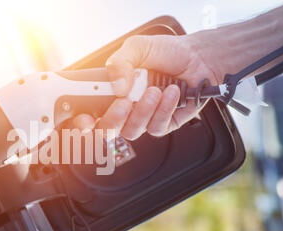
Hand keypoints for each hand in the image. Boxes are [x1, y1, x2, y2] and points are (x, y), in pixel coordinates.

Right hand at [71, 34, 219, 139]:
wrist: (199, 57)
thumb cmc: (167, 52)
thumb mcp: (137, 48)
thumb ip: (119, 63)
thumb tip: (116, 87)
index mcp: (111, 92)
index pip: (89, 114)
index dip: (82, 123)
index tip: (85, 120)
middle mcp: (125, 107)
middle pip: (107, 130)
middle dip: (113, 119)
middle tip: (123, 101)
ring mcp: (143, 118)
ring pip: (131, 130)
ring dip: (143, 110)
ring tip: (155, 90)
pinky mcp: (162, 124)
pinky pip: (156, 127)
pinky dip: (163, 109)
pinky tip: (172, 93)